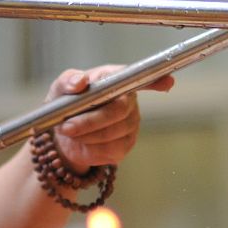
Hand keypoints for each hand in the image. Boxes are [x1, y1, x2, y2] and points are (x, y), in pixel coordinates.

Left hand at [47, 64, 172, 173]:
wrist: (61, 136)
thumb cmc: (65, 105)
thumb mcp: (59, 89)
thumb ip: (67, 82)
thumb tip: (79, 82)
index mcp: (115, 79)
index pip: (141, 78)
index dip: (156, 81)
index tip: (168, 81)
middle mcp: (128, 101)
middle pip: (118, 111)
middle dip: (90, 121)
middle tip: (67, 126)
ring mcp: (130, 124)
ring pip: (111, 133)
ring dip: (85, 135)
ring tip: (69, 132)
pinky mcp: (126, 145)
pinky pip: (110, 150)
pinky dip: (90, 148)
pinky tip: (83, 142)